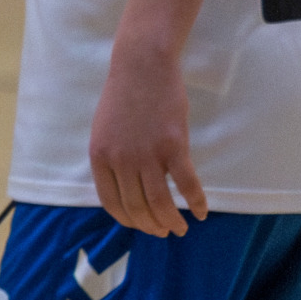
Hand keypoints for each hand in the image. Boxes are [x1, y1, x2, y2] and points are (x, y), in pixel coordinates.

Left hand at [90, 43, 205, 235]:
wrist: (141, 67)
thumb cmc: (123, 97)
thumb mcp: (104, 131)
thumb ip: (111, 158)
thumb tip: (123, 186)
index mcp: (99, 158)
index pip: (111, 202)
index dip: (128, 219)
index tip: (140, 226)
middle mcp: (121, 161)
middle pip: (136, 207)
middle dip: (151, 226)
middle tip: (163, 232)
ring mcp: (147, 155)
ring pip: (160, 202)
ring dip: (171, 221)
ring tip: (179, 229)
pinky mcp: (173, 146)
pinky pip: (186, 183)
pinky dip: (195, 202)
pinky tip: (200, 212)